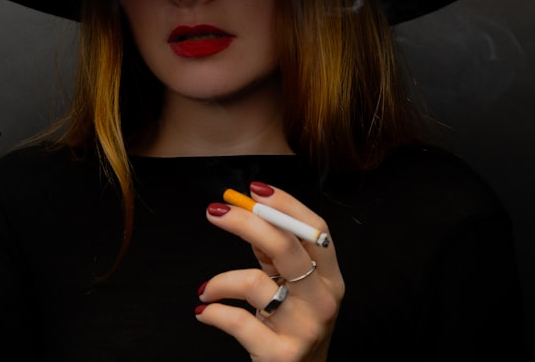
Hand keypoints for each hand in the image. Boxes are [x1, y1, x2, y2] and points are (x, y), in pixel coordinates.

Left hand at [198, 183, 344, 361]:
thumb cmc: (293, 324)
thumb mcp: (293, 287)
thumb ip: (276, 254)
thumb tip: (248, 213)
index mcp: (330, 278)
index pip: (315, 229)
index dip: (285, 204)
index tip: (254, 188)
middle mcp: (323, 301)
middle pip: (285, 247)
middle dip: (246, 222)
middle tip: (216, 212)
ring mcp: (304, 329)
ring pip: (255, 284)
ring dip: (219, 281)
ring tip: (206, 288)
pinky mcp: (280, 354)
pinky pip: (237, 321)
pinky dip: (213, 312)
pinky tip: (205, 310)